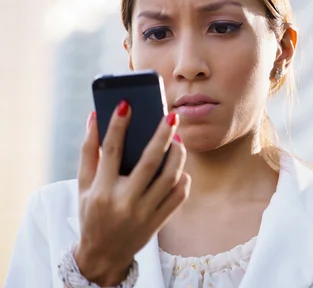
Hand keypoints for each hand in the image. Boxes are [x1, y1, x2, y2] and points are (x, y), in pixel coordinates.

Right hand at [74, 101, 189, 285]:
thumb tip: (94, 117)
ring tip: (178, 140)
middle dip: (162, 136)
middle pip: (149, 162)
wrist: (103, 254)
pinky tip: (179, 167)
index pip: (111, 151)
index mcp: (101, 191)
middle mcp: (124, 202)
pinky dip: (182, 179)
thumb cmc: (92, 212)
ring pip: (169, 178)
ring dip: (178, 155)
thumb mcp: (84, 186)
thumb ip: (89, 151)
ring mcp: (144, 213)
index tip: (126, 104)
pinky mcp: (159, 222)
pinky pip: (178, 196)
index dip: (118, 125)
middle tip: (172, 116)